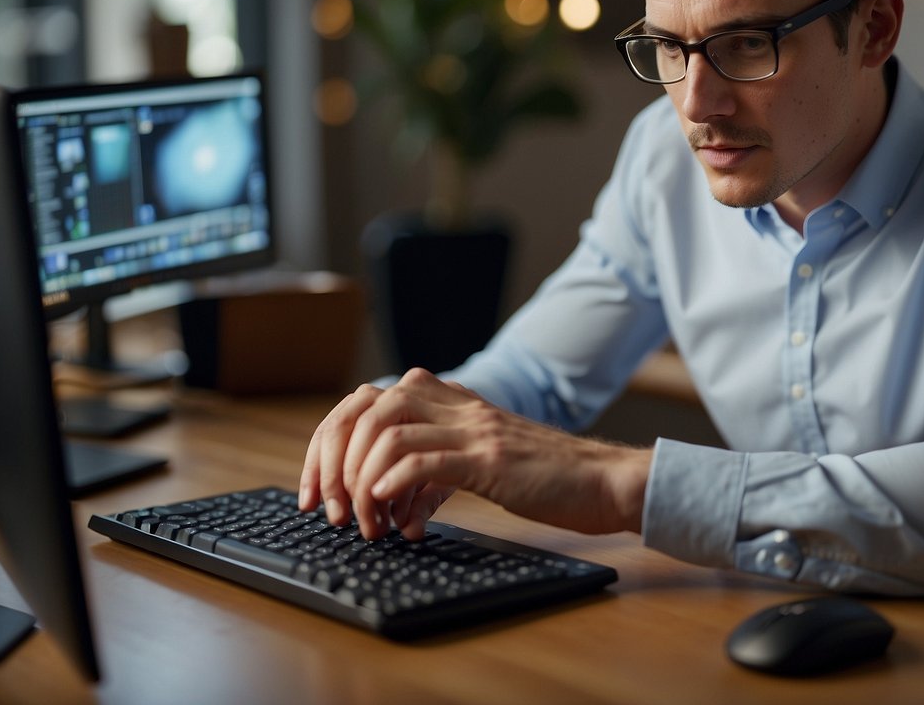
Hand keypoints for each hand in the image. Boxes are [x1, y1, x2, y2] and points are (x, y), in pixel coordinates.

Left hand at [298, 368, 650, 539]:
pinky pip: (424, 461)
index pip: (367, 400)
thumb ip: (436, 467)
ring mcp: (474, 428)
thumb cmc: (548, 479)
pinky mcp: (491, 457)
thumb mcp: (482, 462)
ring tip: (367, 523)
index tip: (318, 489)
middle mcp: (458, 406)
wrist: (605, 481)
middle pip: (365, 407)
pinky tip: (398, 518)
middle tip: (331, 507)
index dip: (330, 442)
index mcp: (452, 403)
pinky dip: (394, 488)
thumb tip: (388, 498)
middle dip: (333, 459)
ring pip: (387, 432)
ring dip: (362, 482)